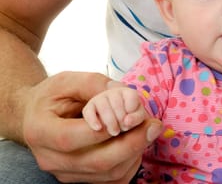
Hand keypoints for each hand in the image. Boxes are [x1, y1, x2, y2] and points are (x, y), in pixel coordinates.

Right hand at [22, 72, 162, 182]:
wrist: (36, 117)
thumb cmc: (52, 96)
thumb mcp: (67, 81)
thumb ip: (93, 83)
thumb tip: (121, 90)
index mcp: (40, 131)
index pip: (71, 139)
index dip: (103, 131)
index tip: (132, 116)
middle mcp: (50, 159)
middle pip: (96, 162)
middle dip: (131, 144)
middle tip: (153, 125)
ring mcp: (65, 173)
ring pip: (108, 174)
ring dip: (135, 153)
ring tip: (148, 130)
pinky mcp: (80, 179)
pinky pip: (112, 180)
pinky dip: (130, 163)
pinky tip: (137, 143)